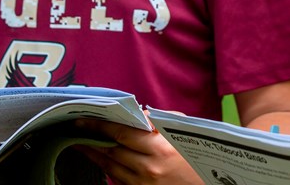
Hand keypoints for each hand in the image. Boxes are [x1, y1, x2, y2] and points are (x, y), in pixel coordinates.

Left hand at [76, 119, 202, 184]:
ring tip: (81, 144)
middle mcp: (149, 168)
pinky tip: (100, 161)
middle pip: (111, 152)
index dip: (98, 125)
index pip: (119, 132)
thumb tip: (137, 113)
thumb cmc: (198, 155)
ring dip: (94, 156)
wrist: (214, 184)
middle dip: (90, 140)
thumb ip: (157, 120)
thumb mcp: (182, 130)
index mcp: (158, 147)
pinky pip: (121, 183)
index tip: (81, 119)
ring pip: (111, 169)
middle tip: (75, 130)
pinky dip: (109, 171)